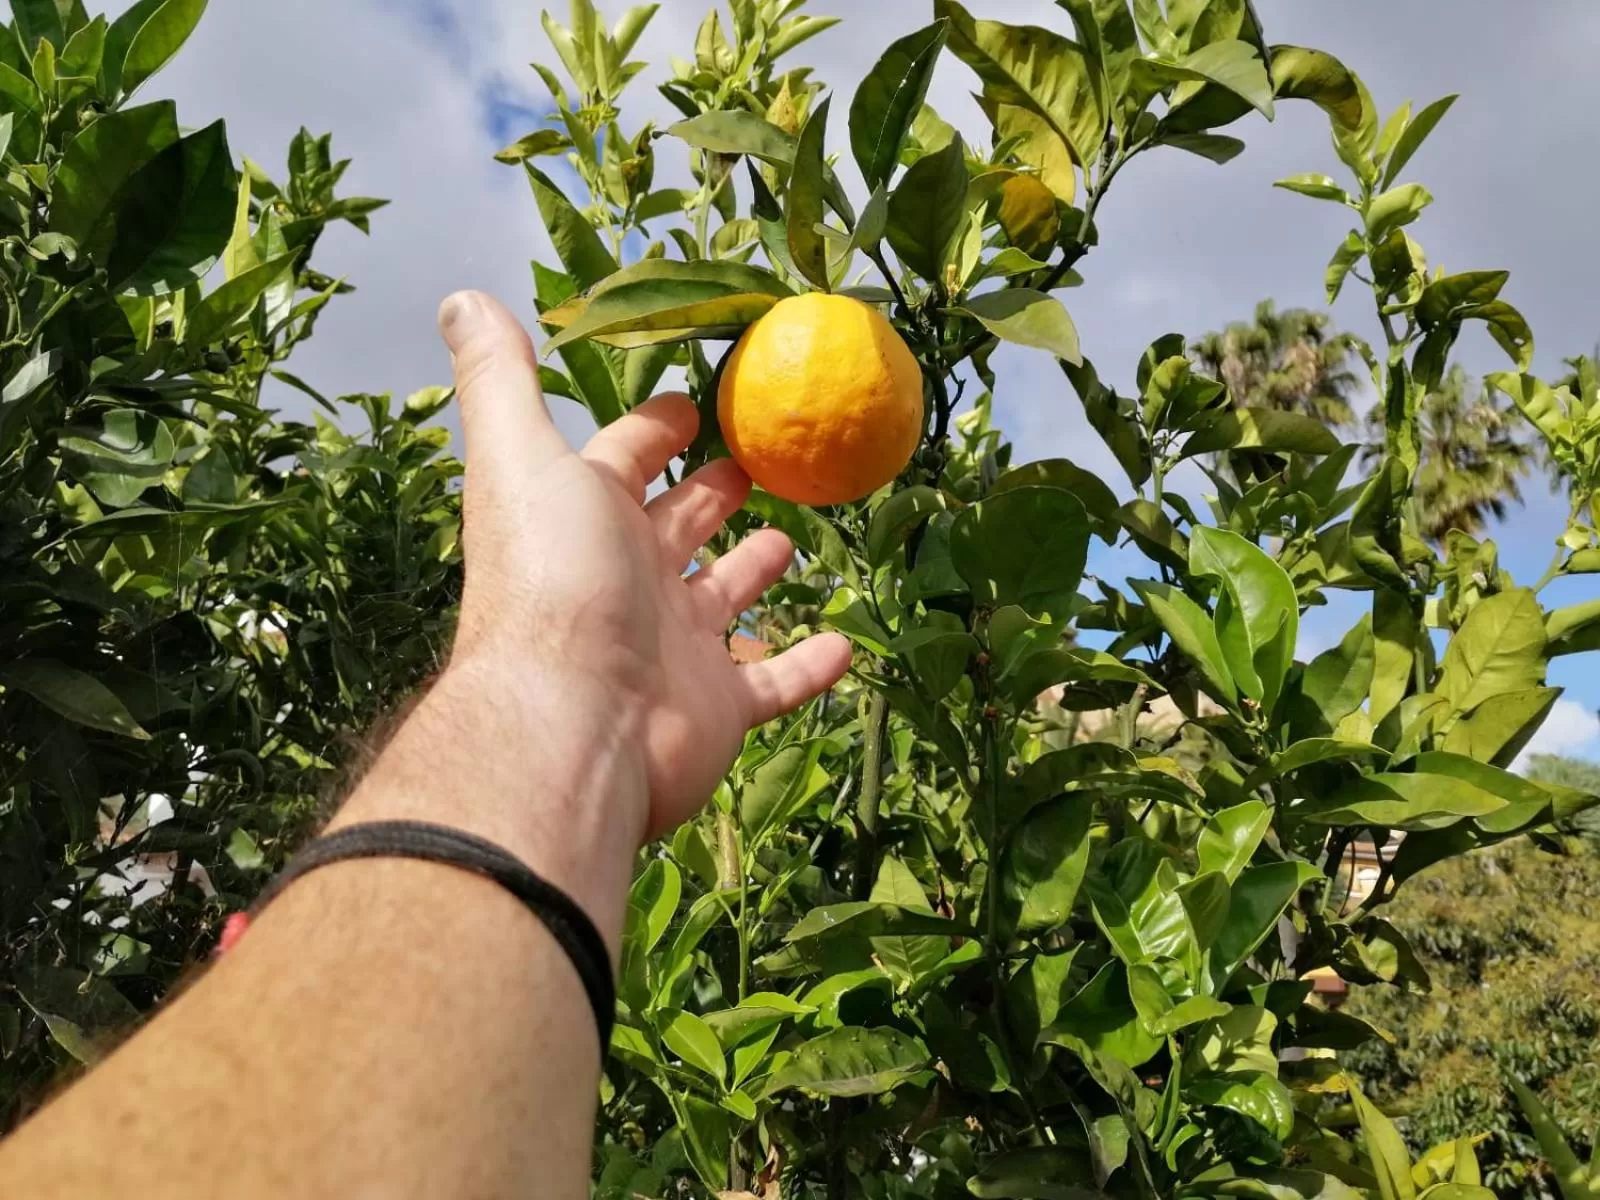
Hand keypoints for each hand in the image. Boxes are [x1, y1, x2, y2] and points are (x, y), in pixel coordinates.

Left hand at [438, 291, 850, 840]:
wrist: (576, 720)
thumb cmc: (558, 576)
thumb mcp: (524, 455)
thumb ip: (502, 379)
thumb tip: (461, 297)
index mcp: (586, 519)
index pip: (623, 462)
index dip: (654, 430)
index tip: (695, 402)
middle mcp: (627, 581)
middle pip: (675, 527)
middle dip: (709, 493)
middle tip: (756, 462)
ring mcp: (674, 648)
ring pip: (721, 600)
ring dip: (751, 570)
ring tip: (790, 539)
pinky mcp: (716, 707)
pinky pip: (773, 683)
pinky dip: (806, 666)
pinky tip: (843, 642)